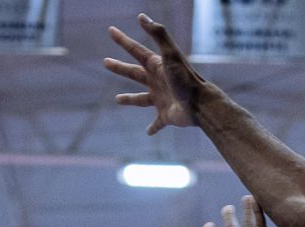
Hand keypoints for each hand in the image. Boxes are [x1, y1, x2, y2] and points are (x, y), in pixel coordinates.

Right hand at [105, 14, 202, 135]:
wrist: (199, 104)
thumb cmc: (184, 79)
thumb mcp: (170, 54)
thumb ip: (158, 34)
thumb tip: (141, 16)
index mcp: (156, 66)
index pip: (135, 51)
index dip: (123, 41)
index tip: (111, 31)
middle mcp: (157, 82)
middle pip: (134, 74)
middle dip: (119, 68)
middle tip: (105, 62)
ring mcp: (161, 99)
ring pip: (141, 99)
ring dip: (129, 99)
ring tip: (117, 99)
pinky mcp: (166, 116)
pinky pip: (157, 123)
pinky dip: (153, 128)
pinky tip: (148, 133)